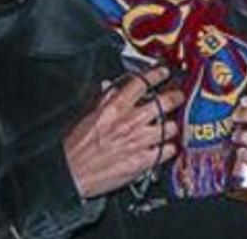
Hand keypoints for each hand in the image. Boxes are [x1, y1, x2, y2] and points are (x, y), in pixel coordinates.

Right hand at [64, 67, 183, 198]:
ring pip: (170, 126)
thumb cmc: (74, 149)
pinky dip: (169, 148)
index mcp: (114, 109)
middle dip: (175, 97)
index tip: (164, 72)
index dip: (156, 74)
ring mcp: (139, 141)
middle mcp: (130, 122)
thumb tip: (112, 88)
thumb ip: (104, 100)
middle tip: (177, 96)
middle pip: (165, 102)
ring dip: (171, 126)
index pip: (141, 83)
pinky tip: (165, 147)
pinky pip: (168, 150)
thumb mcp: (87, 117)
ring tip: (168, 126)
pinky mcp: (144, 161)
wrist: (69, 174)